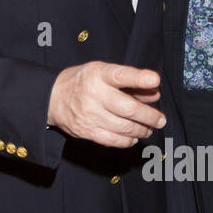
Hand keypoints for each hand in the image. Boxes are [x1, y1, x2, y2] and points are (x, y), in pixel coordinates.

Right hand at [48, 62, 164, 146]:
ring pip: (124, 127)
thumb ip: (129, 82)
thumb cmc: (84, 82)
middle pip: (129, 109)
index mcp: (98, 74)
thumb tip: (154, 94)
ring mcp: (90, 115)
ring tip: (149, 128)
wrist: (52, 98)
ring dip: (142, 130)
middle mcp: (94, 94)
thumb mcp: (102, 72)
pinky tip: (134, 137)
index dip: (139, 78)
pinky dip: (128, 140)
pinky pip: (113, 140)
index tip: (155, 80)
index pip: (121, 76)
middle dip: (150, 116)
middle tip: (161, 120)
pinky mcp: (87, 131)